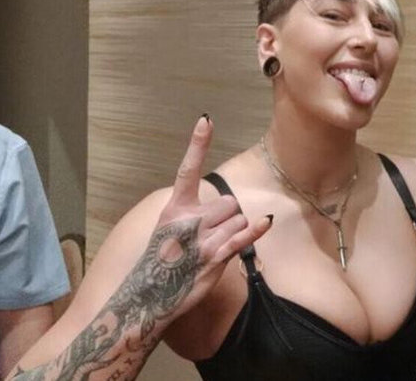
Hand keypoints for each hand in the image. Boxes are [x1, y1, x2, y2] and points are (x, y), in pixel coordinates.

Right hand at [149, 114, 271, 320]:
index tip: (206, 120)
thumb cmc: (160, 259)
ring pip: (237, 219)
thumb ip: (192, 212)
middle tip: (209, 235)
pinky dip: (255, 229)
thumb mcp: (167, 228)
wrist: (149, 295)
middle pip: (228, 202)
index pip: (188, 169)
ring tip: (210, 250)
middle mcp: (188, 219)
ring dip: (232, 232)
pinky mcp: (215, 257)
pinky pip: (242, 238)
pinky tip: (266, 221)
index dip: (197, 144)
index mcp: (174, 208)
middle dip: (226, 216)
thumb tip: (226, 207)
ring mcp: (202, 238)